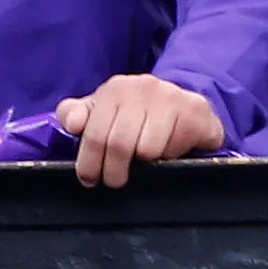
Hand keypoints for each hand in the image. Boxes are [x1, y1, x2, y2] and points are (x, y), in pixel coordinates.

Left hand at [52, 72, 226, 187]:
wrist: (188, 107)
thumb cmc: (139, 115)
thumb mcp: (104, 112)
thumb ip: (77, 114)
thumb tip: (72, 123)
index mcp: (115, 88)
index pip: (94, 133)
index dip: (88, 162)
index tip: (89, 179)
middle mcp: (142, 86)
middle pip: (119, 144)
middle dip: (114, 171)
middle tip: (115, 181)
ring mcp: (170, 96)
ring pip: (147, 149)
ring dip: (145, 163)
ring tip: (146, 160)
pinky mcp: (194, 109)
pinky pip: (174, 148)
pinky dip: (169, 156)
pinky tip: (169, 150)